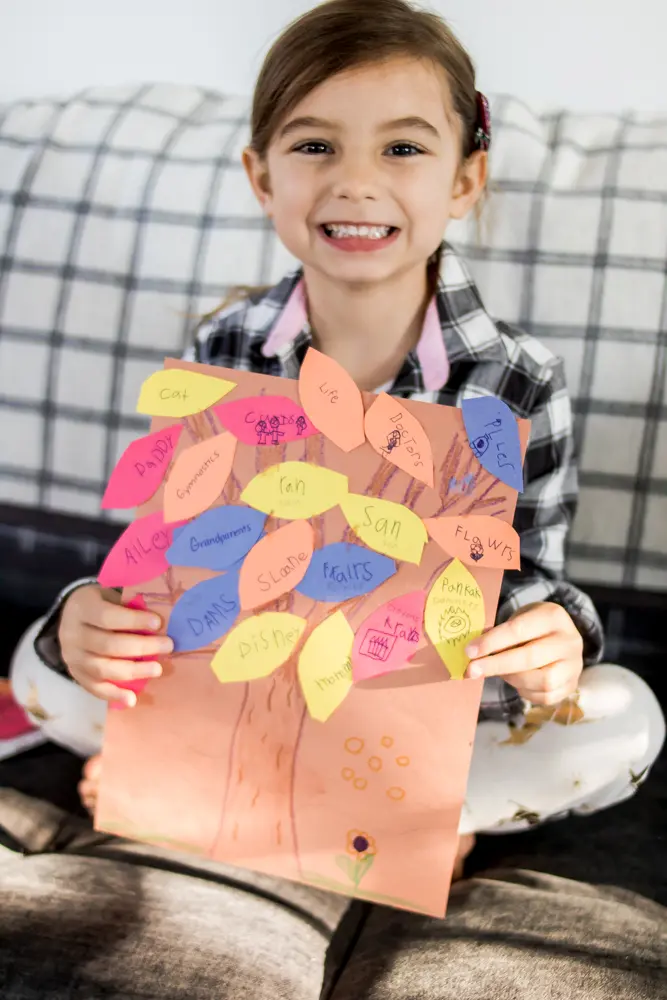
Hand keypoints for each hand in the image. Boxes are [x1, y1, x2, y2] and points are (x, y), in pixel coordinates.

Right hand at [58, 585, 172, 705]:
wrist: (71, 616)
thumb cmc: (101, 603)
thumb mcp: (111, 595)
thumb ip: (129, 605)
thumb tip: (159, 621)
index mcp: (82, 608)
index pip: (108, 617)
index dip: (134, 621)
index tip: (158, 623)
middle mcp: (72, 634)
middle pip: (108, 645)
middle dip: (142, 647)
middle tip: (168, 646)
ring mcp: (72, 657)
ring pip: (103, 669)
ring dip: (133, 671)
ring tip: (158, 669)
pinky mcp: (76, 675)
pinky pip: (95, 688)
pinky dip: (114, 695)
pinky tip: (132, 699)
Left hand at [465, 602, 583, 704]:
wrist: (559, 638)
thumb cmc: (532, 626)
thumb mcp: (518, 619)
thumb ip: (499, 633)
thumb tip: (472, 652)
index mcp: (554, 616)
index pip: (519, 629)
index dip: (492, 642)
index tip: (469, 651)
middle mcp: (569, 640)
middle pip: (530, 657)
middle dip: (496, 665)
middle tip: (472, 670)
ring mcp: (574, 665)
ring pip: (541, 680)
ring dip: (512, 679)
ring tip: (499, 672)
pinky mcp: (572, 685)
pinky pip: (545, 696)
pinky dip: (525, 691)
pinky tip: (516, 682)